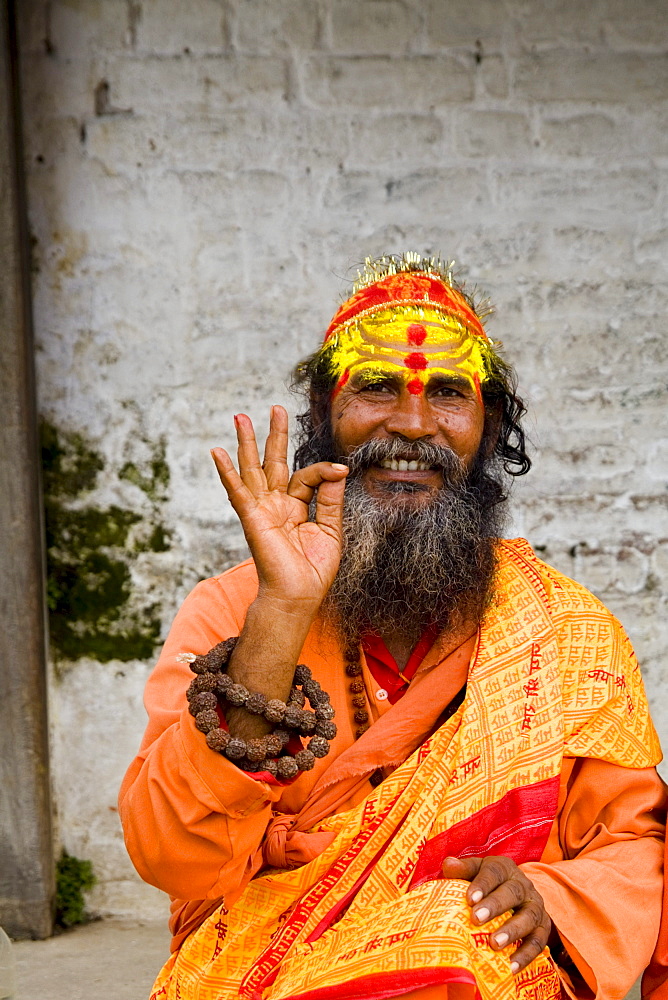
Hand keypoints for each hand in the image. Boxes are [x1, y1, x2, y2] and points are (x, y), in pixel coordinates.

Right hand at [211, 406, 347, 613]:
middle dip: (274, 435)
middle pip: (274, 462)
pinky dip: (227, 471)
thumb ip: (330, 499)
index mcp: (296, 508)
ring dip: (247, 443)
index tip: (341, 470)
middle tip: (275, 408)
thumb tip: (337, 470)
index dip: (324, 469)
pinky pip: (238, 491)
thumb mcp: (330, 529)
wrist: (298, 596)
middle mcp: (276, 505)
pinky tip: (217, 452)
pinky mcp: (252, 518)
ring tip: (240, 417)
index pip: (307, 476)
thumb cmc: (312, 570)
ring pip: (252, 469)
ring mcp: (262, 510)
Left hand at [442, 855, 551, 973]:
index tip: (469, 899)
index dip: (482, 885)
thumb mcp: (475, 872)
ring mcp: (536, 906)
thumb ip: (463, 870)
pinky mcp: (543, 927)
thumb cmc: (488, 884)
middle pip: (512, 892)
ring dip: (512, 931)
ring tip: (494, 944)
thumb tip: (448, 864)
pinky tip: (512, 966)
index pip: (494, 872)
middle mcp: (524, 885)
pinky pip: (539, 941)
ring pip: (529, 916)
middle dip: (495, 906)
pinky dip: (527, 954)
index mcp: (505, 868)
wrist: (515, 894)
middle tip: (477, 919)